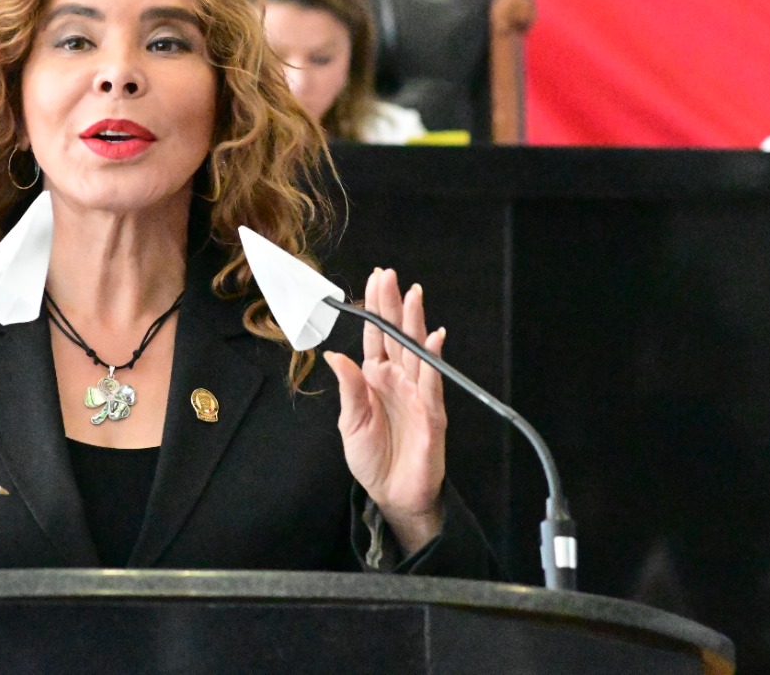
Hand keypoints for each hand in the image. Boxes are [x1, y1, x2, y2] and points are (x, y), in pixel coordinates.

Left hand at [324, 268, 446, 553]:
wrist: (392, 494)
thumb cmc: (372, 458)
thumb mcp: (350, 422)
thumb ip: (348, 388)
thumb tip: (335, 354)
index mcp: (375, 378)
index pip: (376, 336)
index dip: (374, 308)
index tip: (374, 280)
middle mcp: (399, 379)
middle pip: (398, 335)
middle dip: (394, 305)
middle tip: (391, 275)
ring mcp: (418, 393)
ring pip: (417, 351)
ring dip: (416, 323)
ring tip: (413, 295)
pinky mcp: (432, 413)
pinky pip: (433, 383)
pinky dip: (434, 361)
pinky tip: (434, 339)